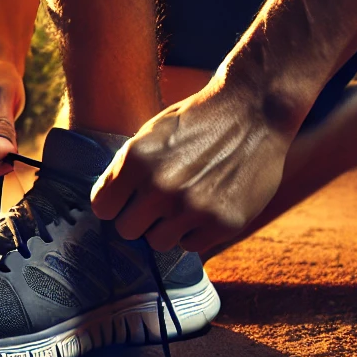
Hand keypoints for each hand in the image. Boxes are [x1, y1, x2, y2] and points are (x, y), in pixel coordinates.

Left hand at [91, 81, 292, 253]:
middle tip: (159, 202)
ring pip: (158, 242)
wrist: (254, 111)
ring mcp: (193, 208)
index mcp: (136, 160)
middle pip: (127, 230)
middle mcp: (160, 187)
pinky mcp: (223, 223)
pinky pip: (192, 246)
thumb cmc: (199, 120)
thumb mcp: (152, 133)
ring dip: (168, 227)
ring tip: (185, 202)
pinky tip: (207, 206)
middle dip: (140, 217)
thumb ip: (127, 169)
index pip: (102, 207)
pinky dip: (196, 231)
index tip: (127, 199)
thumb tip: (108, 206)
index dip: (115, 203)